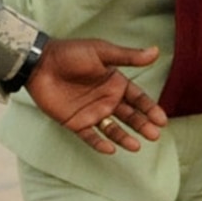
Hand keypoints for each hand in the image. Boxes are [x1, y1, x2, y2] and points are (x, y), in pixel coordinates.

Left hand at [25, 38, 165, 153]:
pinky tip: (110, 149)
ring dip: (124, 137)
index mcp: (115, 83)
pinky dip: (100, 143)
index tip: (161, 120)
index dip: (150, 109)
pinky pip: (90, 136)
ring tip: (136, 146)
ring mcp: (91, 112)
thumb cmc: (71, 53)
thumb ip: (127, 57)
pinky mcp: (75, 122)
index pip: (138, 99)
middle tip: (154, 135)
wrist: (40, 63)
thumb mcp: (101, 52)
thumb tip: (155, 51)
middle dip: (142, 125)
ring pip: (113, 129)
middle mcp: (106, 99)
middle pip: (130, 116)